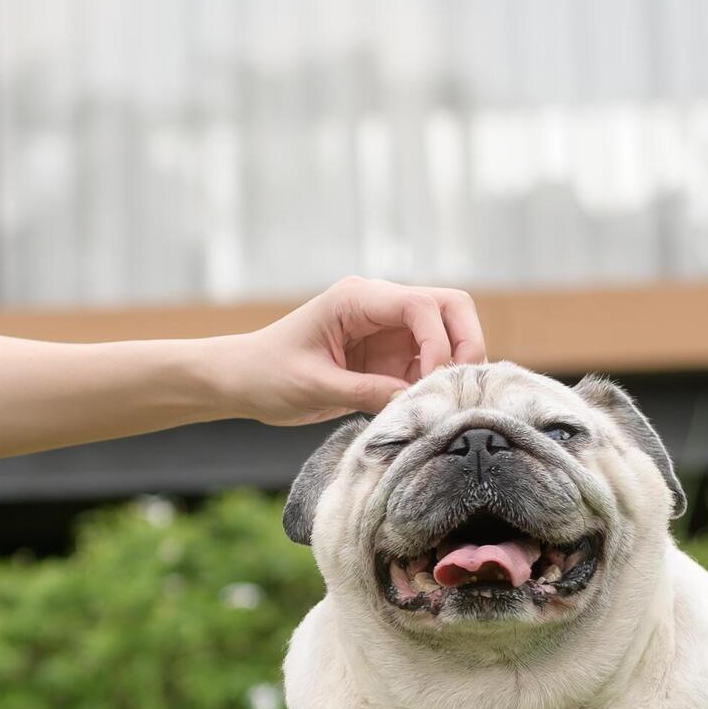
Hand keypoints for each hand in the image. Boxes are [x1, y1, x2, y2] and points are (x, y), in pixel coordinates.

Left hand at [223, 277, 487, 424]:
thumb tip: (416, 402)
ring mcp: (389, 332)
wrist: (242, 381)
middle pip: (449, 308)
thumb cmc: (266, 374)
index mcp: (356, 299)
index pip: (422, 305)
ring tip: (440, 404)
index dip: (439, 341)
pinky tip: (425, 409)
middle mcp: (379, 307)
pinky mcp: (390, 358)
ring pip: (447, 335)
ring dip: (452, 367)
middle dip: (465, 343)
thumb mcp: (313, 385)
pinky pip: (429, 365)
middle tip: (457, 387)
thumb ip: (365, 391)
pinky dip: (435, 384)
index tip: (431, 382)